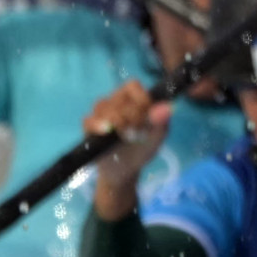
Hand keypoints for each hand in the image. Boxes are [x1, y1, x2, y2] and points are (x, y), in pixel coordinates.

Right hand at [84, 80, 171, 219]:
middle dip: (129, 114)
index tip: (145, 115)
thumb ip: (162, 122)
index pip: (132, 86)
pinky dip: (97, 125)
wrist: (125, 170)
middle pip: (117, 96)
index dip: (139, 98)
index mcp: (133, 100)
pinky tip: (106, 132)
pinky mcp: (89, 128)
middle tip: (136, 131)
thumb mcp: (157, 138)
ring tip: (123, 134)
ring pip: (102, 105)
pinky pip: (88, 120)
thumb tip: (168, 107)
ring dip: (114, 118)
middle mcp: (115, 103)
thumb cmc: (142, 149)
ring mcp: (100, 115)